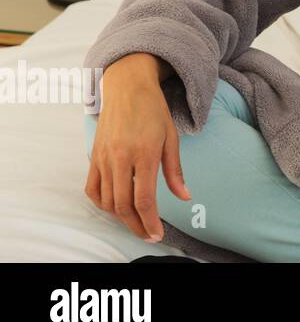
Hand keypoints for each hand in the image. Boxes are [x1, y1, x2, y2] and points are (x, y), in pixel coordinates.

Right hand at [84, 57, 190, 241]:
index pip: (144, 198)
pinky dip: (102, 203)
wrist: (128, 87)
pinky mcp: (93, 156)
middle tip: (149, 234)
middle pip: (123, 205)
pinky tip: (115, 206)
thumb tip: (184, 196)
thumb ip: (175, 171)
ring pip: (106, 200)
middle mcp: (120, 157)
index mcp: (143, 153)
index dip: (150, 221)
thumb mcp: (171, 138)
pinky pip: (92, 189)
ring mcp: (103, 158)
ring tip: (136, 222)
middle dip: (136, 225)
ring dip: (120, 217)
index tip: (157, 234)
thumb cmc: (154, 110)